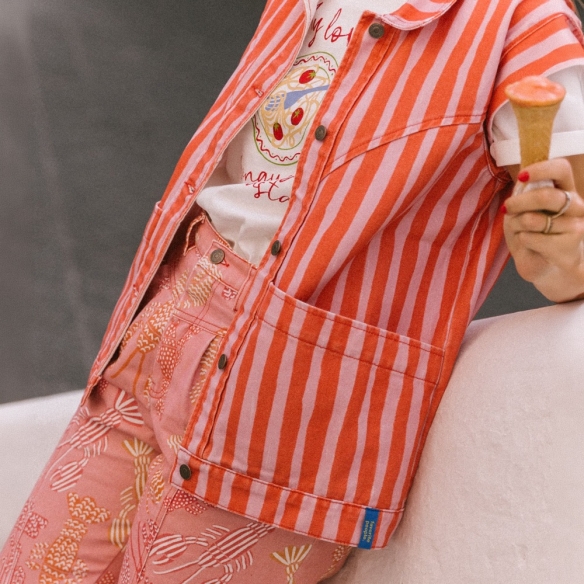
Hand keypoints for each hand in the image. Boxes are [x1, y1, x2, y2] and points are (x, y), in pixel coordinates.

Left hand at [503, 157, 583, 301]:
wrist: (543, 264)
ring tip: (520, 230)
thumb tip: (522, 177)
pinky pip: (532, 238)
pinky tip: (529, 244)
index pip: (561, 168)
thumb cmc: (531, 232)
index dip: (542, 168)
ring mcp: (575, 225)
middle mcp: (576, 205)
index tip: (522, 176)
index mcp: (565, 189)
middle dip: (519, 202)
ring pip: (534, 220)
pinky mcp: (569, 246)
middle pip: (547, 196)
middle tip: (507, 208)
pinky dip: (523, 240)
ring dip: (518, 225)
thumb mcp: (522, 208)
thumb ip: (524, 191)